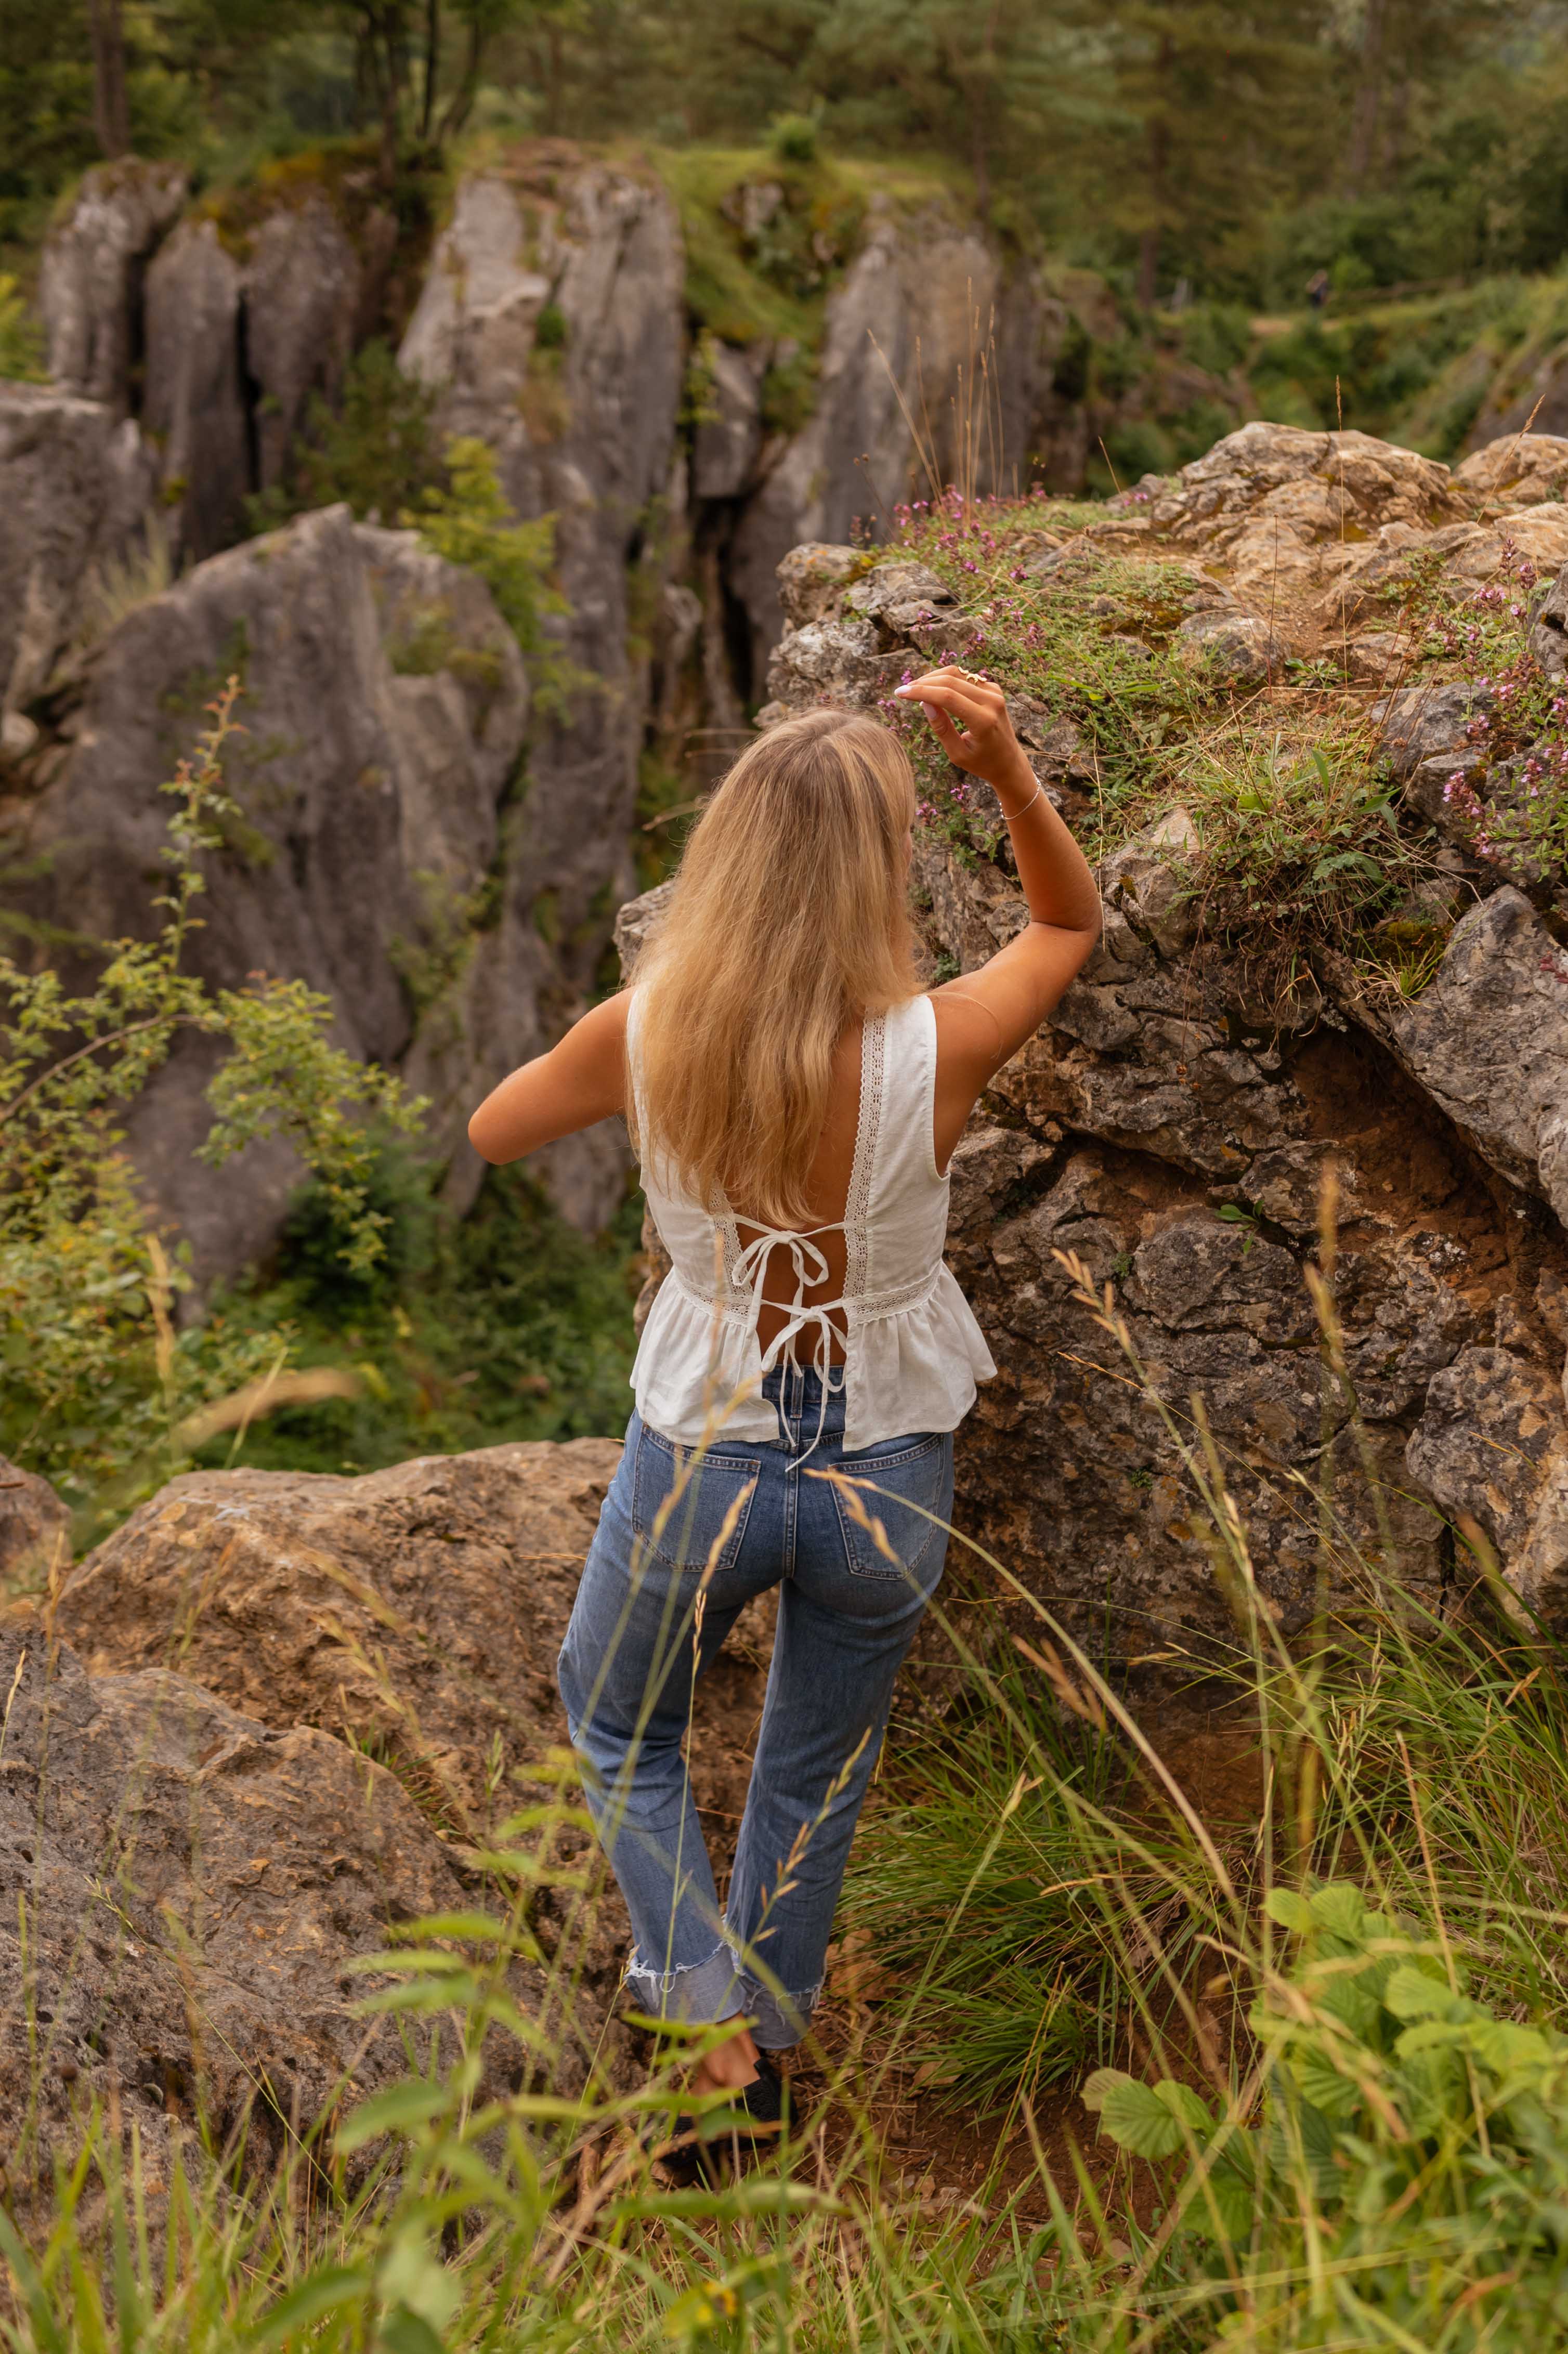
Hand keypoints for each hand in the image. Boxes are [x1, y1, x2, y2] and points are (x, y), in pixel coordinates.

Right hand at [893, 667, 1034, 803]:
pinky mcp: (993, 688)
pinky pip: (964, 677)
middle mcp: (992, 701)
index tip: (900, 693)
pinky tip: (932, 689)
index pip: (948, 696)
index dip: (921, 692)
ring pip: (956, 674)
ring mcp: (994, 692)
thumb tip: (925, 703)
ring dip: (932, 678)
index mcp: (984, 720)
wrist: (1009, 762)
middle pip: (950, 680)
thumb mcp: (957, 754)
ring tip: (914, 688)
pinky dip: (945, 680)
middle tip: (903, 690)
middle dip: (923, 683)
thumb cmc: (982, 763)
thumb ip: (942, 728)